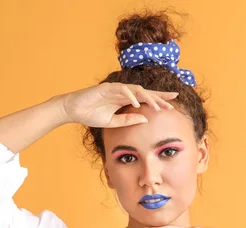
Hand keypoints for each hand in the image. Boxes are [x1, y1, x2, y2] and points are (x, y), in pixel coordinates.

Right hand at [60, 82, 178, 127]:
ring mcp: (115, 88)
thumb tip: (145, 119)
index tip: (173, 104)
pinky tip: (137, 102)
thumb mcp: (113, 122)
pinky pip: (121, 90)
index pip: (146, 98)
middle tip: (173, 103)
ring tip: (157, 106)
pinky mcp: (106, 87)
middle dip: (160, 97)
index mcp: (125, 100)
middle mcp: (123, 92)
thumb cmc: (91, 115)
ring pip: (137, 90)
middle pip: (146, 92)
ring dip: (148, 98)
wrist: (73, 110)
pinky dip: (130, 95)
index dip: (159, 100)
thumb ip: (128, 120)